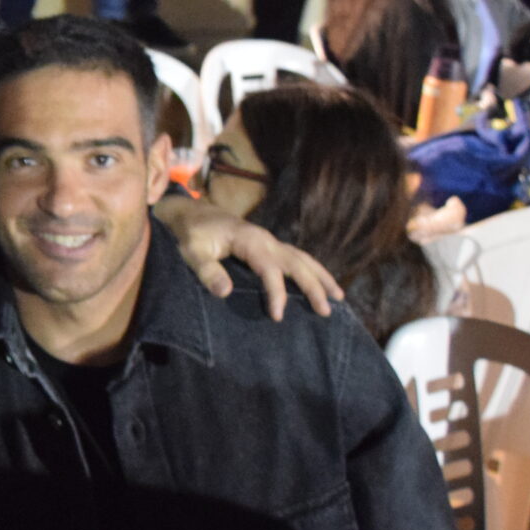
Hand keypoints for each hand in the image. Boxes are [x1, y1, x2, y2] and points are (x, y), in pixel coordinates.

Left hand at [159, 197, 341, 319]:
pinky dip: (312, 270)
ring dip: (321, 277)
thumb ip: (207, 271)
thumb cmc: (190, 234)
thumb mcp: (192, 252)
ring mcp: (270, 241)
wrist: (191, 213)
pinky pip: (297, 257)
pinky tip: (320, 282)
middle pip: (298, 264)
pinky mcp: (268, 245)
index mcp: (250, 241)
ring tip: (339, 297)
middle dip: (314, 287)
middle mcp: (267, 239)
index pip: (270, 270)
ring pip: (303, 259)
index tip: (278, 316)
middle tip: (326, 311)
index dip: (276, 293)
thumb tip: (225, 292)